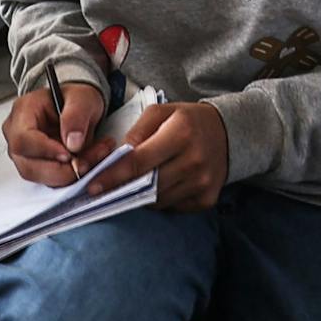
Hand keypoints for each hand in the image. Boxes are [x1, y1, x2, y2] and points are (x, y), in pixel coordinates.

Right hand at [4, 80, 109, 185]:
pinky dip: (69, 175)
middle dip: (61, 169)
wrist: (78, 107)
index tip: (69, 154)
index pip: (23, 139)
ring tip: (92, 158)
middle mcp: (16, 134)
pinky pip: (50, 179)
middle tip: (87, 161)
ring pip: (40, 177)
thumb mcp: (82, 98)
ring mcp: (23, 153)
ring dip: (68, 174)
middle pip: (28, 165)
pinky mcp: (36, 166)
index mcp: (23, 111)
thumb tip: (72, 143)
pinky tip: (86, 162)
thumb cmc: (74, 99)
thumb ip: (76, 116)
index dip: (45, 151)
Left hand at [115, 99, 232, 210]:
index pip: (139, 162)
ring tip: (139, 181)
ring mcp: (202, 183)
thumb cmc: (188, 121)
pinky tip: (163, 185)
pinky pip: (172, 207)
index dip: (112, 176)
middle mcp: (194, 160)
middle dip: (123, 188)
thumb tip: (117, 157)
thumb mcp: (162, 112)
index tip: (92, 186)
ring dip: (142, 194)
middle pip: (147, 185)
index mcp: (181, 133)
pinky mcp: (207, 199)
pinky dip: (161, 200)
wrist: (228, 133)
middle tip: (104, 189)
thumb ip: (137, 131)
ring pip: (157, 200)